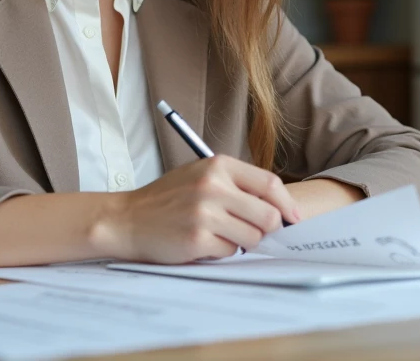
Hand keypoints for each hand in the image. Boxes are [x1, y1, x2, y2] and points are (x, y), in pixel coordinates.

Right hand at [104, 156, 300, 263]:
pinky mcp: (196, 240)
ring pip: (252, 238)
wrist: (127, 219)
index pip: (270, 184)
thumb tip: (277, 208)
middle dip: (265, 229)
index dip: (286, 205)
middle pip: (267, 216)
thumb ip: (236, 185)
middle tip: (251, 232)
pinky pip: (229, 252)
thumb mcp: (201, 175)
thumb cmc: (168, 198)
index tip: (292, 218)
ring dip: (241, 242)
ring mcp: (204, 214)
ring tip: (219, 235)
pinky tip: (201, 243)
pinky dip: (220, 252)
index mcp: (218, 166)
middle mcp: (213, 187)